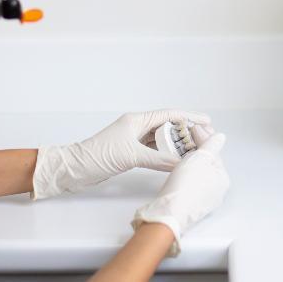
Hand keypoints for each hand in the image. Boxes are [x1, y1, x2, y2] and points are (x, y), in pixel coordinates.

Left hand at [31, 110, 211, 199]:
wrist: (76, 168)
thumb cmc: (98, 156)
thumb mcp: (132, 156)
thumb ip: (158, 159)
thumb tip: (181, 163)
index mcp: (137, 120)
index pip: (169, 115)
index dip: (189, 117)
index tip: (206, 121)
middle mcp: (137, 126)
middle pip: (168, 126)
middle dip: (186, 131)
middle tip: (203, 139)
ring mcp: (133, 139)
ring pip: (161, 138)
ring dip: (176, 143)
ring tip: (192, 149)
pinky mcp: (130, 151)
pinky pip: (153, 149)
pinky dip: (165, 153)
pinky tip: (175, 159)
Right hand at [130, 133, 229, 256]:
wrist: (168, 213)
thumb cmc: (185, 186)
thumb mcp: (200, 158)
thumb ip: (211, 145)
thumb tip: (221, 137)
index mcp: (222, 179)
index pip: (214, 152)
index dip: (204, 137)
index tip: (194, 127)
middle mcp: (216, 191)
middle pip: (207, 163)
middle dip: (198, 147)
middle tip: (188, 134)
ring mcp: (203, 199)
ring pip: (199, 174)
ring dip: (192, 159)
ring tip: (182, 147)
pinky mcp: (189, 204)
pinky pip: (190, 183)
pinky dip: (186, 172)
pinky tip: (179, 166)